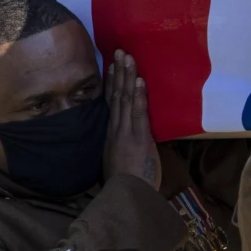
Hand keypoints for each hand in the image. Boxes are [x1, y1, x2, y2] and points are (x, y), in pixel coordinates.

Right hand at [103, 50, 160, 190]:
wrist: (126, 198)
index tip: (112, 66)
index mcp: (111, 134)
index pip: (110, 104)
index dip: (111, 83)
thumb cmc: (125, 185)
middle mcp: (115, 129)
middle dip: (118, 73)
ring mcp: (126, 133)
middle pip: (116, 96)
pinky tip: (139, 80)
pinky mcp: (138, 139)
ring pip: (125, 100)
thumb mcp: (118, 162)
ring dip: (128, 77)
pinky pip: (137, 113)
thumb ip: (121, 146)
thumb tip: (125, 138)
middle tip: (120, 51)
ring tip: (129, 58)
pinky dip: (138, 96)